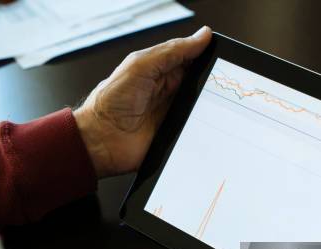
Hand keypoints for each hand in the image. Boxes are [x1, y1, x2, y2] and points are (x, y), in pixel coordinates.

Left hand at [73, 27, 211, 177]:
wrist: (100, 140)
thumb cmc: (111, 102)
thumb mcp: (140, 66)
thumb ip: (171, 51)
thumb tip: (201, 37)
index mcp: (160, 70)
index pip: (191, 58)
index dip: (206, 54)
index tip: (221, 53)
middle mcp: (168, 91)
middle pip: (200, 82)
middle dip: (212, 80)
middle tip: (218, 80)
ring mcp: (173, 113)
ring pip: (202, 104)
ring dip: (209, 103)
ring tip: (212, 100)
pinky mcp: (175, 134)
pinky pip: (196, 127)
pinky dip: (204, 124)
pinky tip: (207, 120)